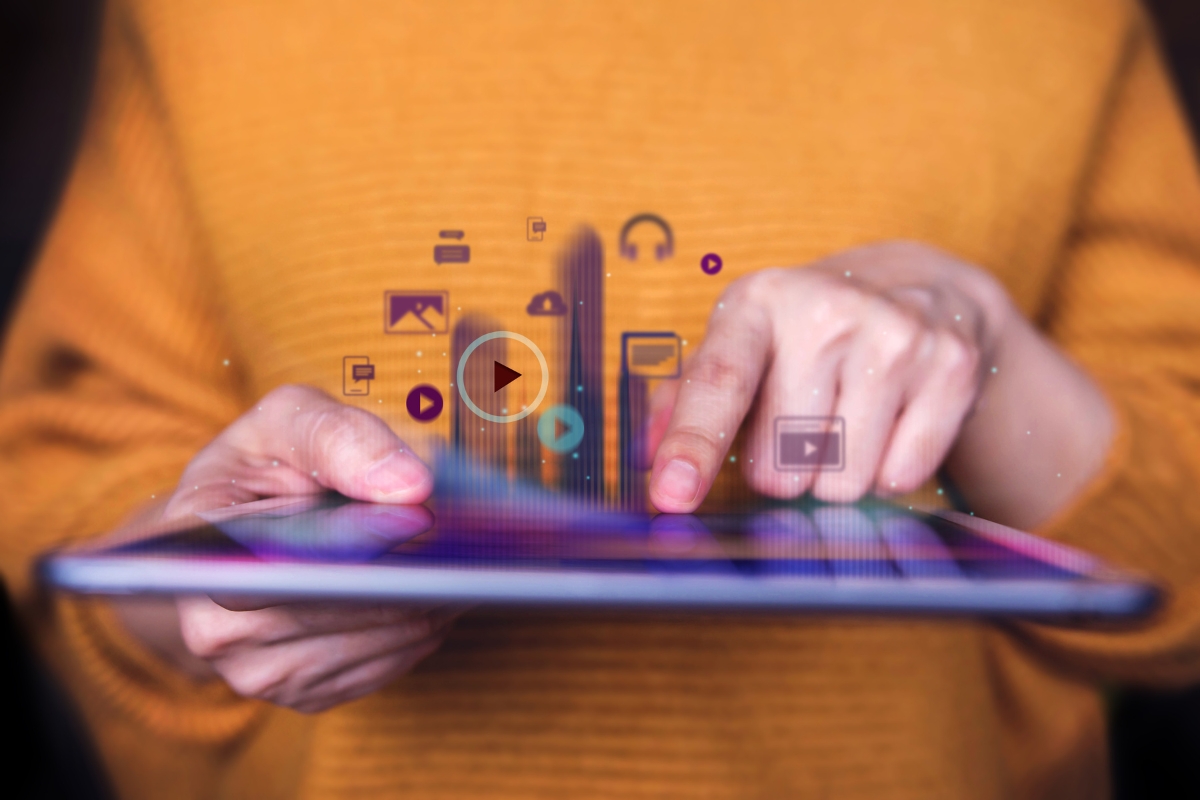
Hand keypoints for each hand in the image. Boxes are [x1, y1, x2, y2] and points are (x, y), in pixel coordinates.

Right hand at [118, 385, 452, 712]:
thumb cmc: (261, 468)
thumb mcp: (286, 421)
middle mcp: (215, 631)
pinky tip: (435, 582)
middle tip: (468, 527)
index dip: (359, 542)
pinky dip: (427, 620)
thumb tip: (409, 486)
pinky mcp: (307, 694)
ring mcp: (261, 672)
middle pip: (349, 608)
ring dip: (432, 593)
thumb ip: (340, 437)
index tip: (419, 514)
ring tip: (459, 548)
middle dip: (416, 565)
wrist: (231, 532)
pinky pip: (392, 661)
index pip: (287, 563)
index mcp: (194, 553)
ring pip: (383, 638)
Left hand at [647, 241, 1114, 528]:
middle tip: (798, 428)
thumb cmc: (806, 334)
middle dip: (781, 470)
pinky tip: (888, 423)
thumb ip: (687, 399)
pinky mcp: (950, 367)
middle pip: (781, 463)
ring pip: (842, 481)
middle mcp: (825, 310)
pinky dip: (888, 470)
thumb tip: (648, 459)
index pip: (719, 383)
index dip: (693, 444)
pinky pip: (900, 476)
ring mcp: (894, 335)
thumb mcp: (742, 343)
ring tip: (844, 421)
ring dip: (834, 475)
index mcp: (757, 303)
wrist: (919, 286)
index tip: (673, 494)